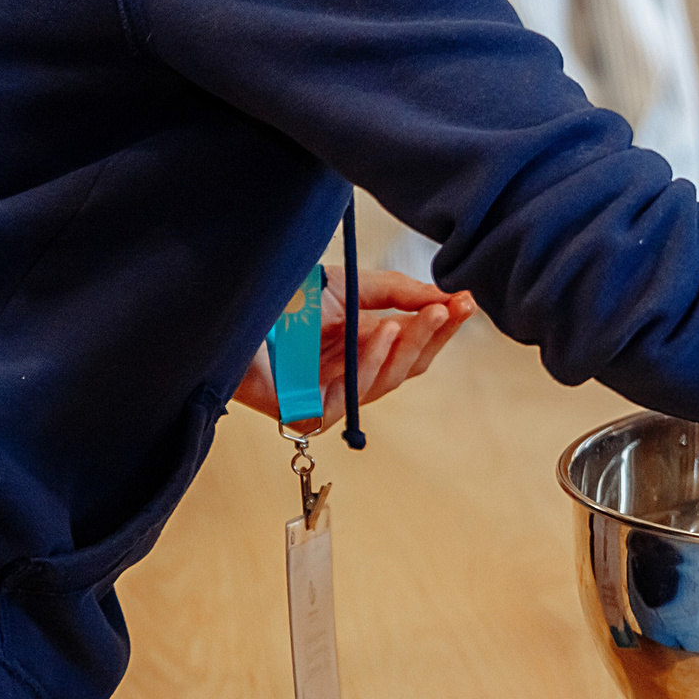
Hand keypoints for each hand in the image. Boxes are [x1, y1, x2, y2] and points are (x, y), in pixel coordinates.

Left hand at [232, 270, 478, 427]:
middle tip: (453, 308)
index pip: (414, 344)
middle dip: (434, 336)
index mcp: (363, 348)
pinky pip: (353, 393)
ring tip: (425, 315)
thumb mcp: (351, 285)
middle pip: (408, 366)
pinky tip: (383, 332)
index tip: (467, 302)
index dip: (442, 326)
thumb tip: (445, 297)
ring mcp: (331, 396)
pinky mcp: (308, 413)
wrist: (231, 308)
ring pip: (388, 381)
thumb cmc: (283, 300)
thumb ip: (398, 292)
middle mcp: (351, 375)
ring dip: (409, 346)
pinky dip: (371, 362)